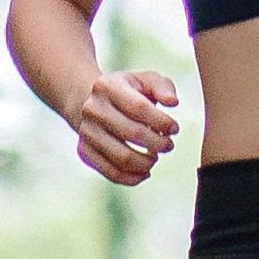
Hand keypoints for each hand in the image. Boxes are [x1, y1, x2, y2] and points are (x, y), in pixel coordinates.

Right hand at [69, 69, 178, 185]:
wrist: (89, 102)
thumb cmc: (125, 92)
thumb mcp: (144, 81)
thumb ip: (163, 87)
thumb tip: (173, 102)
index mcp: (107, 86)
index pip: (140, 107)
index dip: (162, 122)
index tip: (174, 129)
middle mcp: (92, 109)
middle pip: (132, 133)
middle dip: (158, 143)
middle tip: (168, 145)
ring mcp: (86, 132)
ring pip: (122, 158)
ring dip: (146, 163)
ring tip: (155, 157)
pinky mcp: (85, 152)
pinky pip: (112, 173)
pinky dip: (133, 178)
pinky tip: (145, 172)